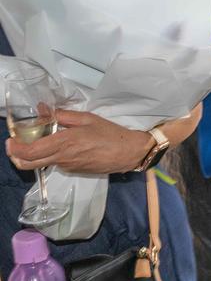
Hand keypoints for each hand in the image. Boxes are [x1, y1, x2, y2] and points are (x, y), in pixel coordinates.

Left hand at [7, 110, 151, 174]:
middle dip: (16, 156)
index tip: (10, 140)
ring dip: (32, 155)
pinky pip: (54, 163)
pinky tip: (58, 145)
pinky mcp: (72, 171)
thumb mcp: (87, 118)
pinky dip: (48, 156)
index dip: (15, 148)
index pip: (30, 151)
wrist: (128, 153)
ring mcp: (66, 166)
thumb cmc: (110, 133)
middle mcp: (61, 158)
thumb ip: (63, 115)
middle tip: (14, 144)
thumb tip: (43, 110)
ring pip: (40, 164)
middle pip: (28, 164)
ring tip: (38, 140)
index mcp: (64, 143)